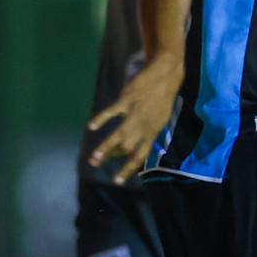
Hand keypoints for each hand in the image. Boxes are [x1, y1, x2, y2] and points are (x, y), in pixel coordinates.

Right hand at [86, 54, 182, 182]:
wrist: (165, 75)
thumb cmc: (161, 98)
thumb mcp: (159, 119)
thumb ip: (146, 133)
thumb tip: (132, 145)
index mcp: (152, 132)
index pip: (140, 156)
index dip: (128, 169)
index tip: (117, 181)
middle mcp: (144, 126)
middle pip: (126, 148)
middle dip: (110, 157)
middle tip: (95, 163)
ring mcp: (135, 113)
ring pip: (119, 135)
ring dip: (105, 148)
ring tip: (93, 158)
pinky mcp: (127, 100)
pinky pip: (112, 111)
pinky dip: (101, 119)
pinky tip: (91, 127)